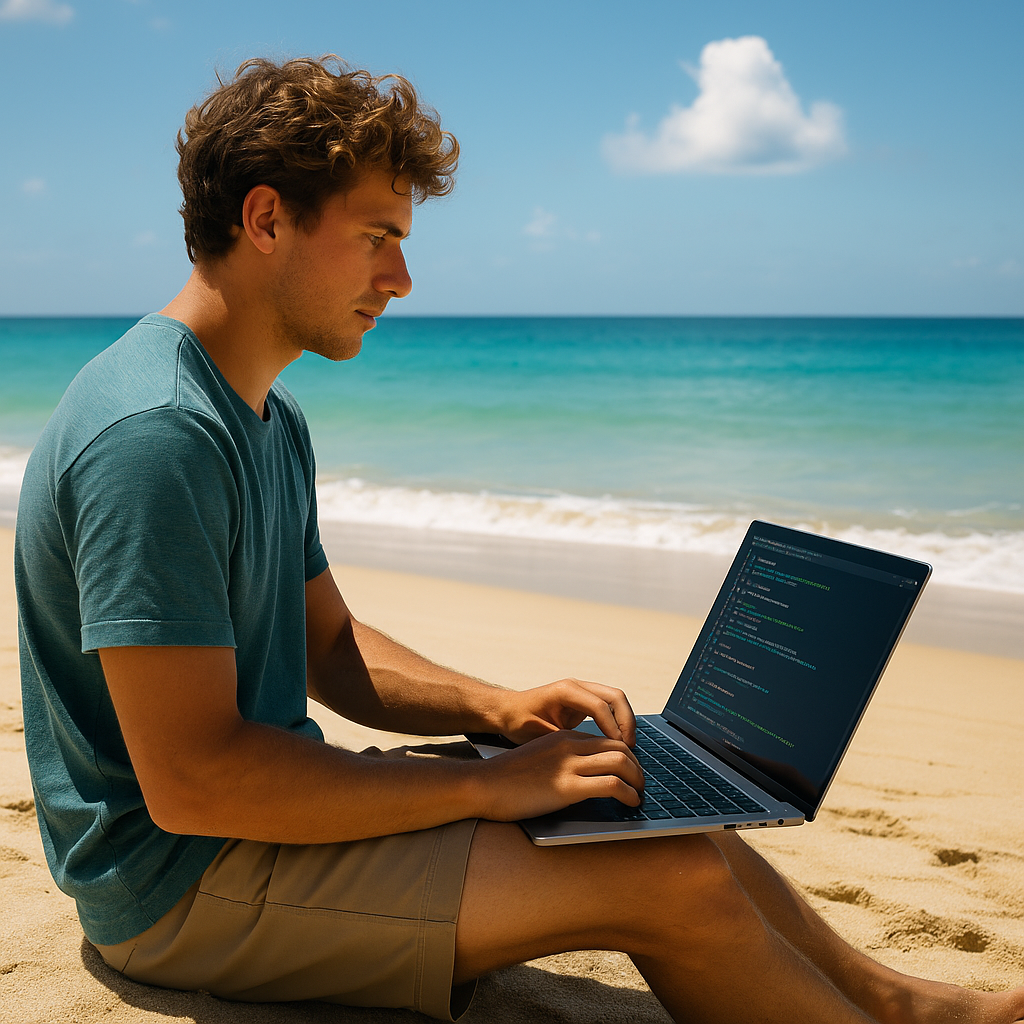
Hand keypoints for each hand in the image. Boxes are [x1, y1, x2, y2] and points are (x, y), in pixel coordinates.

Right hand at [471, 729, 644, 820]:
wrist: (483, 785)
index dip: (626, 756)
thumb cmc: (508, 778)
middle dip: (637, 766)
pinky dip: (628, 794)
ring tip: (639, 794)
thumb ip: (563, 760)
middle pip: (620, 747)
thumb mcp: (541, 757)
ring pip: (621, 762)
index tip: (631, 771)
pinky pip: (611, 785)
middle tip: (641, 783)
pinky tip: (630, 803)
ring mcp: (568, 765)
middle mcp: (569, 745)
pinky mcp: (567, 787)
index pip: (608, 739)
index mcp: (564, 737)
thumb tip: (587, 776)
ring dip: (637, 780)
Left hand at [494, 677, 636, 746]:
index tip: (619, 748)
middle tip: (629, 746)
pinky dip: (617, 722)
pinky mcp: (583, 701)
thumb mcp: (539, 734)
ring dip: (625, 721)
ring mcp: (582, 691)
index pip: (599, 706)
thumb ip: (564, 741)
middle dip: (626, 721)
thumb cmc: (518, 721)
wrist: (506, 711)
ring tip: (627, 746)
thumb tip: (588, 755)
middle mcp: (576, 686)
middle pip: (615, 696)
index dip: (613, 727)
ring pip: (615, 699)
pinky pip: (608, 707)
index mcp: (565, 691)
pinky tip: (617, 742)